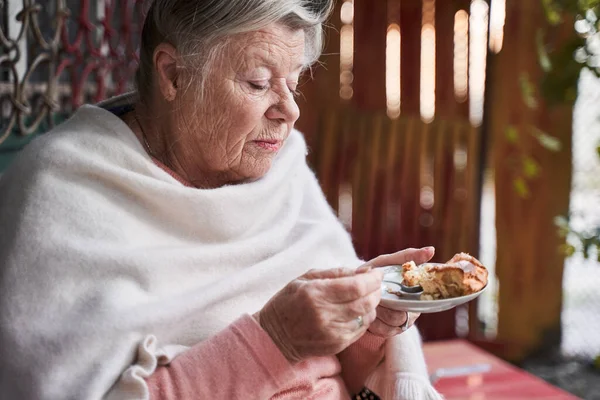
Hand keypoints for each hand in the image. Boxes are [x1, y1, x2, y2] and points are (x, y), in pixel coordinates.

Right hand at [255, 267, 383, 362]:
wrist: (275, 337)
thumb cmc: (289, 302)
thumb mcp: (305, 279)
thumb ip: (335, 273)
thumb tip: (363, 270)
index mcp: (316, 294)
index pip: (356, 287)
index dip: (372, 279)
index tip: (377, 273)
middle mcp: (325, 314)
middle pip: (366, 302)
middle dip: (376, 291)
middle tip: (376, 284)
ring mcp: (332, 332)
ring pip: (366, 316)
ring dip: (371, 305)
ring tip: (366, 296)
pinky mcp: (336, 345)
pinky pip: (360, 330)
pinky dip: (363, 318)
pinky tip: (356, 311)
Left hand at [360, 247, 434, 337]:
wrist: (356, 285)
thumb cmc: (376, 272)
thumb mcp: (390, 261)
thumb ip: (408, 256)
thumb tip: (431, 249)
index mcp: (416, 292)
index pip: (418, 299)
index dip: (404, 295)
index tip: (391, 288)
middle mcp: (412, 310)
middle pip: (403, 313)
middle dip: (385, 302)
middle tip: (374, 293)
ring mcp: (401, 322)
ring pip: (393, 321)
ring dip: (379, 310)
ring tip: (371, 300)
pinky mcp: (389, 331)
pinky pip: (383, 330)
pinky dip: (373, 321)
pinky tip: (368, 311)